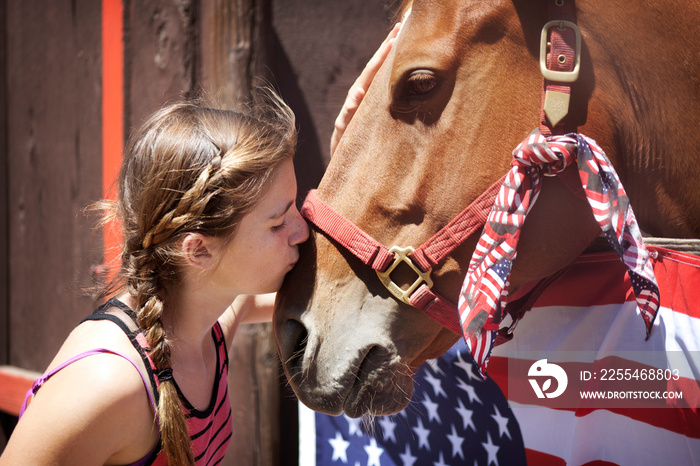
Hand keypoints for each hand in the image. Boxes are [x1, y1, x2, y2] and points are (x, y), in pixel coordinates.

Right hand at [330, 22, 401, 155]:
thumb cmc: (368, 136)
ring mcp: (350, 110)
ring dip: (370, 74)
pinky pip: (347, 114)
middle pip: (371, 71)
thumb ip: (391, 103)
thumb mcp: (382, 118)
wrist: (346, 157)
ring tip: (380, 59)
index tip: (403, 29)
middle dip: (382, 53)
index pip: (381, 67)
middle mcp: (359, 97)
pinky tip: (358, 97)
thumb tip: (416, 90)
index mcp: (371, 93)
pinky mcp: (342, 126)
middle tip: (395, 36)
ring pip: (358, 88)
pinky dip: (352, 105)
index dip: (390, 48)